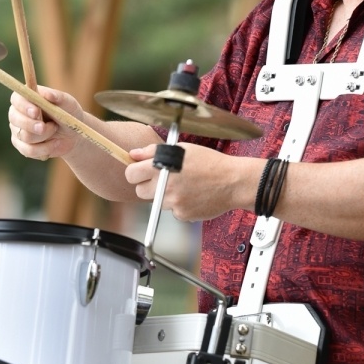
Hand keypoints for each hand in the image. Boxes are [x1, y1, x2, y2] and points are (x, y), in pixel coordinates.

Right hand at [8, 85, 81, 161]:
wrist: (73, 135)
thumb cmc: (69, 114)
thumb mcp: (68, 103)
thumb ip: (58, 97)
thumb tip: (48, 94)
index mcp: (25, 98)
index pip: (16, 99)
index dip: (24, 106)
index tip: (36, 112)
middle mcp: (17, 113)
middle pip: (15, 119)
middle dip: (31, 124)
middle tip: (43, 127)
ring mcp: (17, 130)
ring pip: (25, 136)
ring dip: (44, 136)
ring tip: (55, 130)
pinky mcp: (22, 146)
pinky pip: (28, 150)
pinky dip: (44, 149)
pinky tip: (54, 143)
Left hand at [125, 143, 251, 221]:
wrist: (232, 182)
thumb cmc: (210, 163)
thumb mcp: (181, 148)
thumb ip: (153, 151)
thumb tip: (134, 154)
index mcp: (161, 167)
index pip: (131, 174)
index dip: (135, 173)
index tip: (141, 172)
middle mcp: (164, 186)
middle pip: (140, 192)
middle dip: (148, 186)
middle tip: (164, 180)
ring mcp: (173, 202)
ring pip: (158, 202)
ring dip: (166, 196)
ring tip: (185, 186)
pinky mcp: (182, 215)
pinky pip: (173, 211)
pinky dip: (180, 205)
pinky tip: (193, 196)